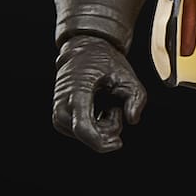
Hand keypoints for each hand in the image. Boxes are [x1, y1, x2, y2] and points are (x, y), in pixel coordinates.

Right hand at [52, 36, 145, 152]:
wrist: (83, 53)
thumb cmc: (103, 64)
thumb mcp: (127, 76)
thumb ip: (137, 98)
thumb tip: (133, 120)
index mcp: (76, 93)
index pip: (82, 128)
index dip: (100, 142)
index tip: (118, 143)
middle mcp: (62, 106)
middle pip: (89, 136)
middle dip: (109, 128)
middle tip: (115, 108)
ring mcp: (59, 115)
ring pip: (87, 138)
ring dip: (103, 127)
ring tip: (105, 105)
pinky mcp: (60, 121)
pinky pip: (84, 135)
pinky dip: (96, 127)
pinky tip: (98, 110)